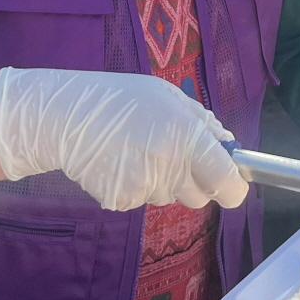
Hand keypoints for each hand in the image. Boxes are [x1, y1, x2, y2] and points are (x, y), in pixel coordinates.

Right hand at [0, 67, 243, 208]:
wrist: (66, 116)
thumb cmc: (122, 101)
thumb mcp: (168, 97)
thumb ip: (202, 123)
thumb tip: (229, 148)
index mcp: (187, 135)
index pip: (226, 180)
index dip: (234, 188)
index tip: (231, 185)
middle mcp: (169, 164)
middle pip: (199, 197)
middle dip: (194, 183)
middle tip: (170, 156)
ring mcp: (144, 185)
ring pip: (169, 197)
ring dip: (161, 182)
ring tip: (136, 152)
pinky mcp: (122, 200)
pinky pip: (141, 201)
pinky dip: (134, 187)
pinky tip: (120, 164)